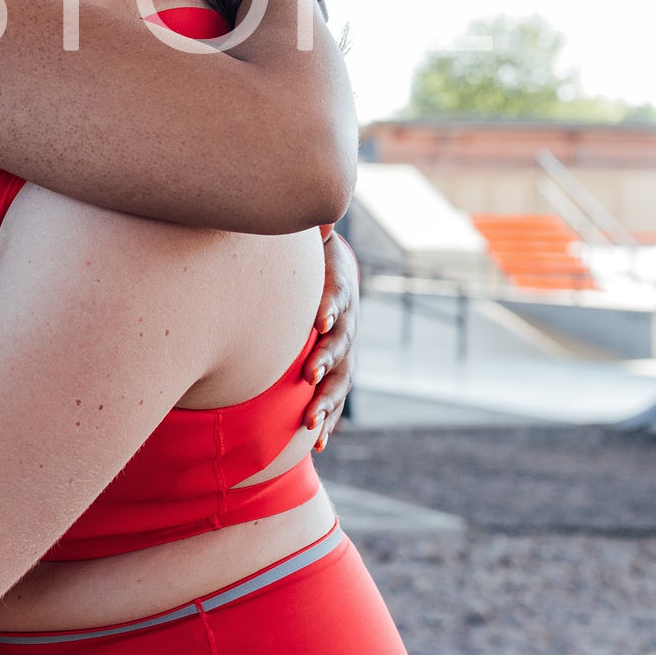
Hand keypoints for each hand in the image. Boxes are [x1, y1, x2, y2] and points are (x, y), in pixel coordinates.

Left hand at [306, 227, 358, 448]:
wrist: (333, 275)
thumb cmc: (314, 257)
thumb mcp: (313, 238)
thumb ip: (312, 229)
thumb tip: (315, 209)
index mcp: (339, 292)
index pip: (338, 299)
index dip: (331, 308)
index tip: (320, 320)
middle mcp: (347, 326)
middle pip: (341, 347)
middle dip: (325, 362)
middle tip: (308, 377)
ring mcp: (345, 353)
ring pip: (340, 381)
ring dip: (325, 402)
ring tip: (309, 424)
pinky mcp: (337, 372)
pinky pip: (334, 400)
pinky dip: (327, 421)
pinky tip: (316, 445)